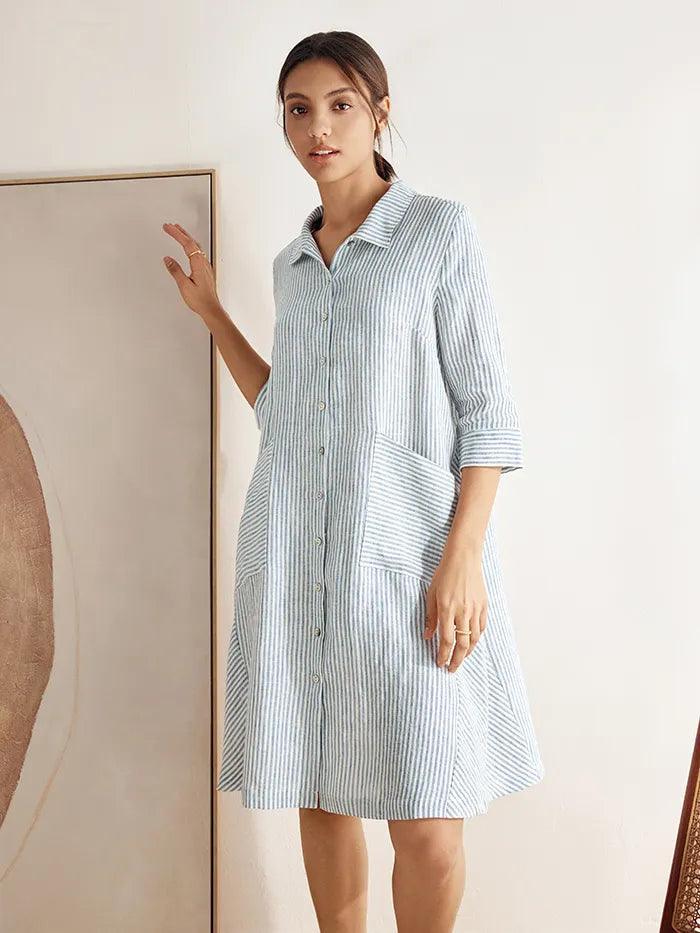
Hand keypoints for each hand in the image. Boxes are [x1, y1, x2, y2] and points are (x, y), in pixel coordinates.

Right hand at [162, 222, 222, 319]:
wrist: (211, 309)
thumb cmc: (200, 300)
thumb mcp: (184, 285)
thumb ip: (175, 271)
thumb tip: (168, 259)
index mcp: (198, 264)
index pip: (186, 243)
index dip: (176, 234)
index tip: (167, 227)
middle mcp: (204, 263)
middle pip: (192, 242)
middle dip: (180, 232)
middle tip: (170, 226)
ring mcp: (205, 266)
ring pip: (196, 247)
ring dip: (186, 237)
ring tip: (178, 231)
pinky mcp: (205, 270)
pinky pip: (198, 253)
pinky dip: (191, 246)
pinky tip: (188, 248)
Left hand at [423, 546, 487, 672]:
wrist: (463, 558)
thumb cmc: (444, 574)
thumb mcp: (431, 594)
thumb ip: (430, 616)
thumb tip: (428, 636)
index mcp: (447, 609)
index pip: (446, 640)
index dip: (443, 655)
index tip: (439, 663)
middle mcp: (463, 611)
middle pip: (462, 644)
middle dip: (457, 660)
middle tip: (451, 669)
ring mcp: (475, 609)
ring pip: (474, 638)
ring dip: (467, 651)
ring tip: (461, 658)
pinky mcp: (484, 605)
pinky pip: (482, 627)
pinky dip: (477, 637)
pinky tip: (471, 641)